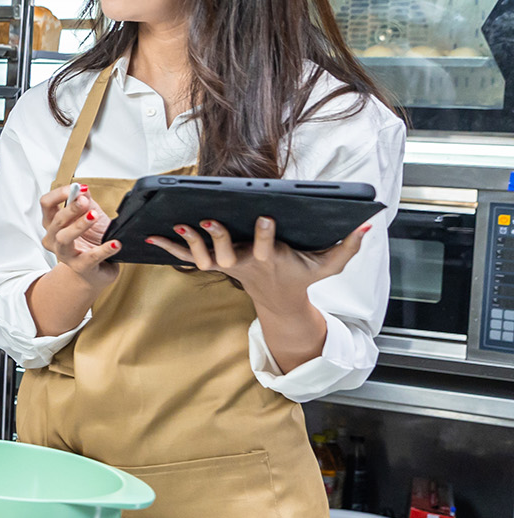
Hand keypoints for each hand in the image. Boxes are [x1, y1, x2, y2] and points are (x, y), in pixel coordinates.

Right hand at [39, 183, 122, 288]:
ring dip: (79, 225)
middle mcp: (54, 239)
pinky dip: (104, 250)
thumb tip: (82, 188)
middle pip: (56, 220)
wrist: (97, 269)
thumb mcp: (90, 215)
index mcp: (53, 223)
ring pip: (64, 238)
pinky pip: (91, 257)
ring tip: (94, 216)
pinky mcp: (80, 267)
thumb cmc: (91, 241)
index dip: (59, 194)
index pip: (46, 204)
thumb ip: (85, 201)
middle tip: (85, 201)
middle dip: (71, 208)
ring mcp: (65, 254)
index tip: (76, 187)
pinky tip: (115, 244)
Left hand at [145, 217, 370, 313]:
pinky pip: (188, 256)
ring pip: (204, 256)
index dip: (266, 234)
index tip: (266, 217)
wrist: (279, 300)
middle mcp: (245, 264)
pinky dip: (170, 246)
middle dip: (219, 238)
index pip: (268, 247)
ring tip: (176, 224)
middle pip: (228, 254)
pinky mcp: (214, 263)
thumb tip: (369, 226)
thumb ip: (349, 247)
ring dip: (189, 242)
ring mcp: (227, 265)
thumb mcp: (329, 265)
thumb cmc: (302, 276)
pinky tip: (150, 235)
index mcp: (271, 260)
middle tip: (209, 220)